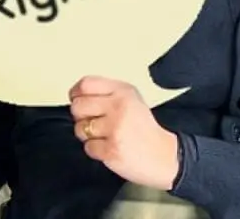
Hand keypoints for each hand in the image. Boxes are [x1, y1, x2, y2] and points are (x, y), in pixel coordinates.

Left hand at [69, 76, 179, 190]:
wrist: (163, 156)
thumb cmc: (145, 130)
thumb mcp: (131, 100)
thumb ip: (107, 94)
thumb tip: (77, 96)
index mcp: (123, 91)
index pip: (86, 84)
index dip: (76, 94)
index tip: (77, 99)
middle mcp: (118, 106)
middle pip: (78, 106)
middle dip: (81, 117)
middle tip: (94, 122)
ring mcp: (115, 128)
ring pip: (80, 128)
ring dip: (88, 136)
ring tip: (105, 136)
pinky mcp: (111, 149)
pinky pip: (88, 147)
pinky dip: (96, 150)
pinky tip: (109, 148)